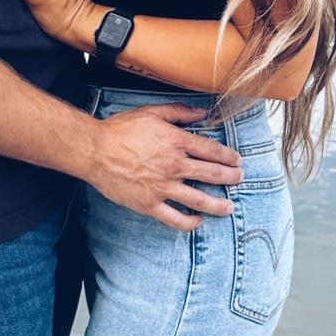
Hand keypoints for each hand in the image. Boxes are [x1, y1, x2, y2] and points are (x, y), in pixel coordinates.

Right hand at [86, 103, 242, 230]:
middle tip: (239, 179)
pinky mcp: (150, 205)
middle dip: (230, 177)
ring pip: (200, 199)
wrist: (95, 151)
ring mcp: (163, 187)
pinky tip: (198, 221)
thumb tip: (202, 113)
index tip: (237, 160)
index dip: (228, 156)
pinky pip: (175, 218)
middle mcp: (174, 166)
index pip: (212, 150)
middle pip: (212, 174)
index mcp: (176, 142)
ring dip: (218, 204)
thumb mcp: (152, 113)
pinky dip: (190, 222)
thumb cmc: (121, 130)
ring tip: (229, 207)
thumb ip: (179, 112)